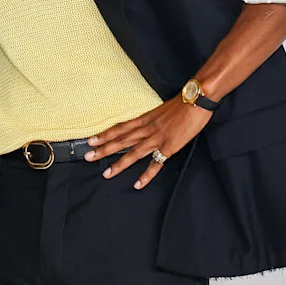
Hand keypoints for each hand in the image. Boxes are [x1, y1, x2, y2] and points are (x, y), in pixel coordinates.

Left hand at [84, 97, 211, 188]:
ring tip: (106, 174)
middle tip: (88, 157)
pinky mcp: (169, 147)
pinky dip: (146, 175)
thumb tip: (146, 124)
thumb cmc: (183, 103)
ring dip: (119, 164)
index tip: (91, 141)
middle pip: (122, 140)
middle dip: (104, 149)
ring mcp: (157, 139)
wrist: (197, 100)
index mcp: (145, 119)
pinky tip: (138, 184)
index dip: (105, 135)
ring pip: (133, 153)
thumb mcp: (162, 109)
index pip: (121, 128)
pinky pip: (156, 164)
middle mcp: (147, 129)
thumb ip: (152, 119)